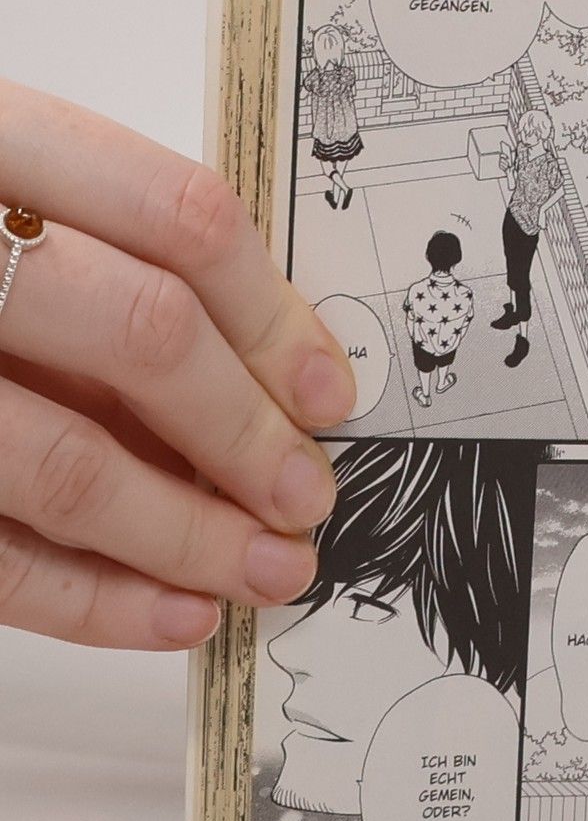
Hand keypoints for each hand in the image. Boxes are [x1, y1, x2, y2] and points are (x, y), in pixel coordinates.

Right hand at [0, 81, 353, 648]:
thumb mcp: (14, 209)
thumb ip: (119, 270)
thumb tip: (277, 389)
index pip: (175, 216)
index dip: (271, 315)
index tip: (324, 393)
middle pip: (142, 334)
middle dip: (245, 434)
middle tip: (306, 497)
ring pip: (67, 463)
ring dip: (189, 536)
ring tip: (267, 570)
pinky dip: (94, 599)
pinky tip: (175, 611)